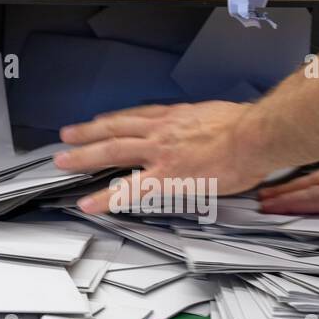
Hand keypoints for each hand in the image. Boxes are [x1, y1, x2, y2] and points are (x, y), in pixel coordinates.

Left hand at [56, 100, 268, 212]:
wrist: (255, 136)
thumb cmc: (247, 127)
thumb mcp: (219, 116)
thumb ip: (205, 124)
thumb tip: (209, 130)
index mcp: (177, 116)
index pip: (137, 115)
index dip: (114, 119)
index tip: (101, 120)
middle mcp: (162, 129)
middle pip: (114, 128)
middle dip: (87, 132)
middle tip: (67, 136)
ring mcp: (160, 152)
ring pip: (111, 150)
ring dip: (84, 156)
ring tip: (63, 162)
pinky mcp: (166, 176)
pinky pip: (128, 189)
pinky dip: (105, 197)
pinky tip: (89, 203)